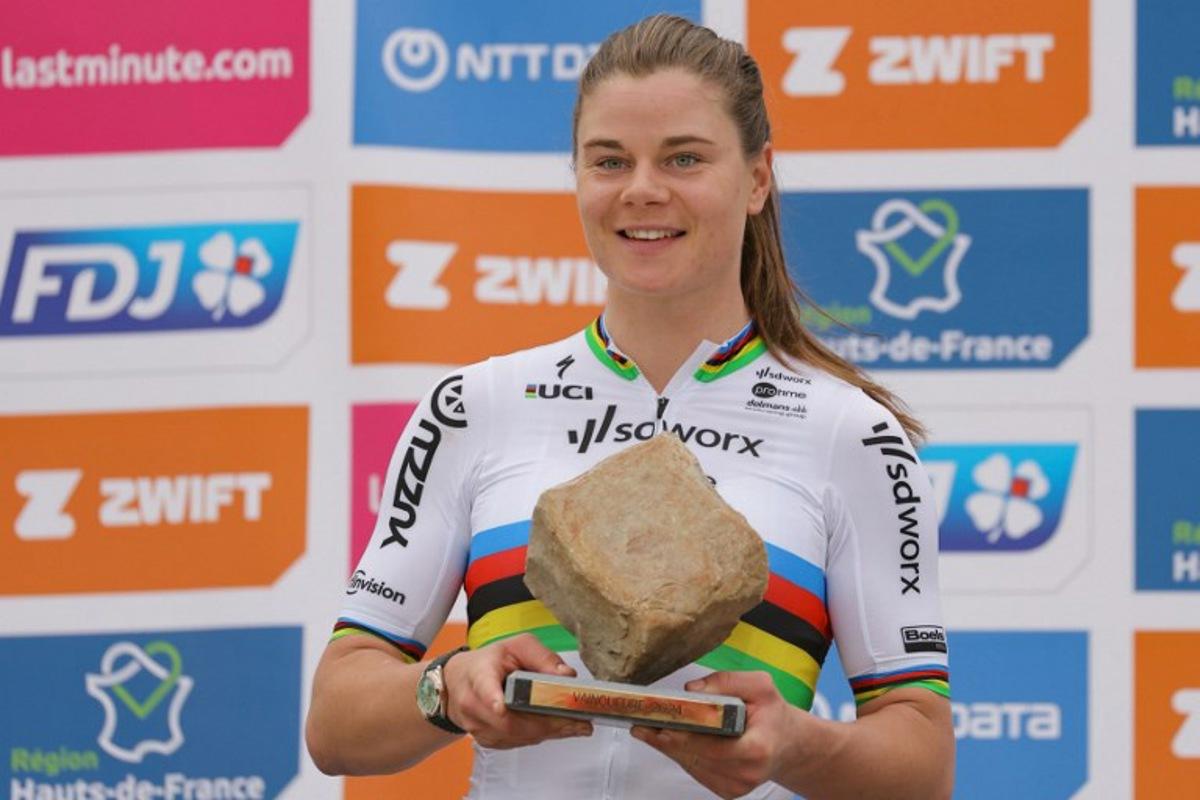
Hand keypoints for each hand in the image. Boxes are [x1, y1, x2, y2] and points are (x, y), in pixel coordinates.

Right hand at [441, 633, 592, 748]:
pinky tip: (559, 729)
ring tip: (577, 726)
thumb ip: (543, 657)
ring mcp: (477, 725)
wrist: (462, 681)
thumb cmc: (490, 662)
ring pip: (516, 735)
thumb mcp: (517, 647)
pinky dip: (540, 736)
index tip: (500, 707)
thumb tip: (566, 675)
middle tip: (577, 721)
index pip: (483, 687)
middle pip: (509, 720)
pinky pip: (516, 742)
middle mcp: (473, 702)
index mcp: (479, 673)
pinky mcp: (487, 739)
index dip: (492, 698)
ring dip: (549, 732)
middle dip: (547, 722)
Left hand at [631, 671, 798, 799]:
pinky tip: (668, 739)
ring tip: (647, 728)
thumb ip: (727, 682)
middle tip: (640, 724)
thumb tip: (691, 690)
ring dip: (669, 747)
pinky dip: (681, 754)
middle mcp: (746, 773)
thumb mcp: (760, 686)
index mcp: (757, 748)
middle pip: (696, 756)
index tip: (660, 726)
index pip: (713, 746)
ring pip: (691, 764)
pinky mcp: (726, 791)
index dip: (684, 737)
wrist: (788, 745)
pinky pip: (695, 769)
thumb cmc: (772, 714)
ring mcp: (735, 786)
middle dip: (666, 739)